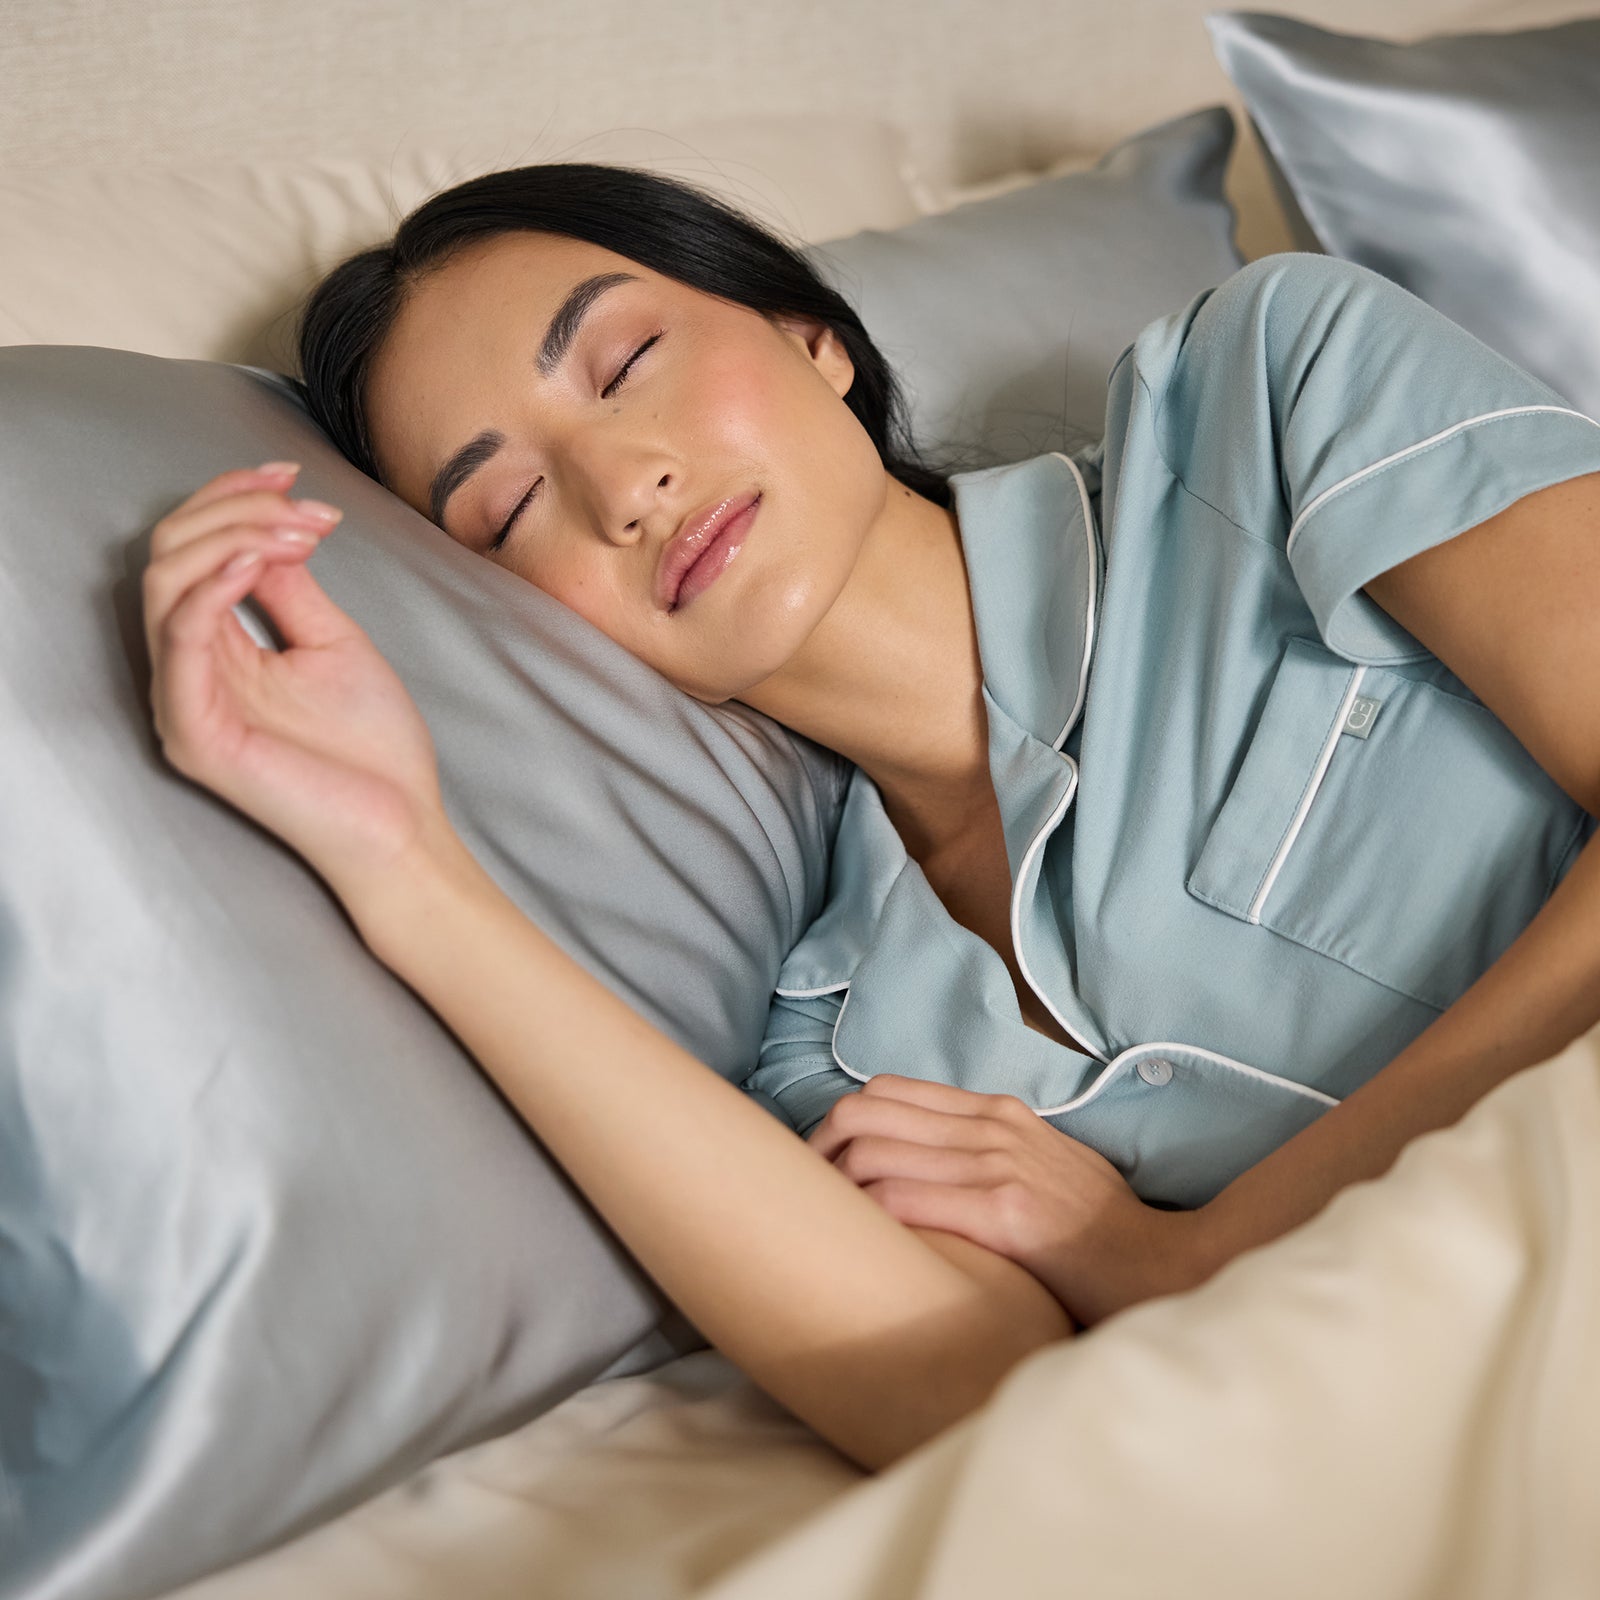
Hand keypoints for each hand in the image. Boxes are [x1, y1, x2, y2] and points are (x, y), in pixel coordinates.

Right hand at [142, 461, 454, 911]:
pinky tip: (261, 563)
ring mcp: (185, 702)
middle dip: (237, 509)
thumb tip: (267, 529)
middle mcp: (189, 670)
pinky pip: (180, 640)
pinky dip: (214, 588)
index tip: (293, 472)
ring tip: (297, 533)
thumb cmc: (373, 749)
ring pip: (166, 583)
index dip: (231, 497)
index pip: (192, 549)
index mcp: (218, 648)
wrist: (401, 825)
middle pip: (170, 553)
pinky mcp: (195, 733)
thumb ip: (289, 588)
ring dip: (234, 537)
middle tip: (305, 509)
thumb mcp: (332, 642)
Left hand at [807, 1074, 1211, 1324]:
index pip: (885, 1091)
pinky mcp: (1005, 1212)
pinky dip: (866, 1217)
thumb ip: (988, 1152)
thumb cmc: (1098, 1232)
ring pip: (871, 1151)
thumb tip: (924, 1162)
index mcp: (997, 1112)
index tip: (817, 1169)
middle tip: (802, 1197)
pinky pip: (902, 1199)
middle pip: (862, 1111)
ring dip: (831, 1187)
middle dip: (816, 1151)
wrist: (1164, 1268)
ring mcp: (998, 1165)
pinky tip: (861, 1244)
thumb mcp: (1044, 1165)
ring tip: (820, 1225)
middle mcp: (992, 1127)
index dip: (835, 1126)